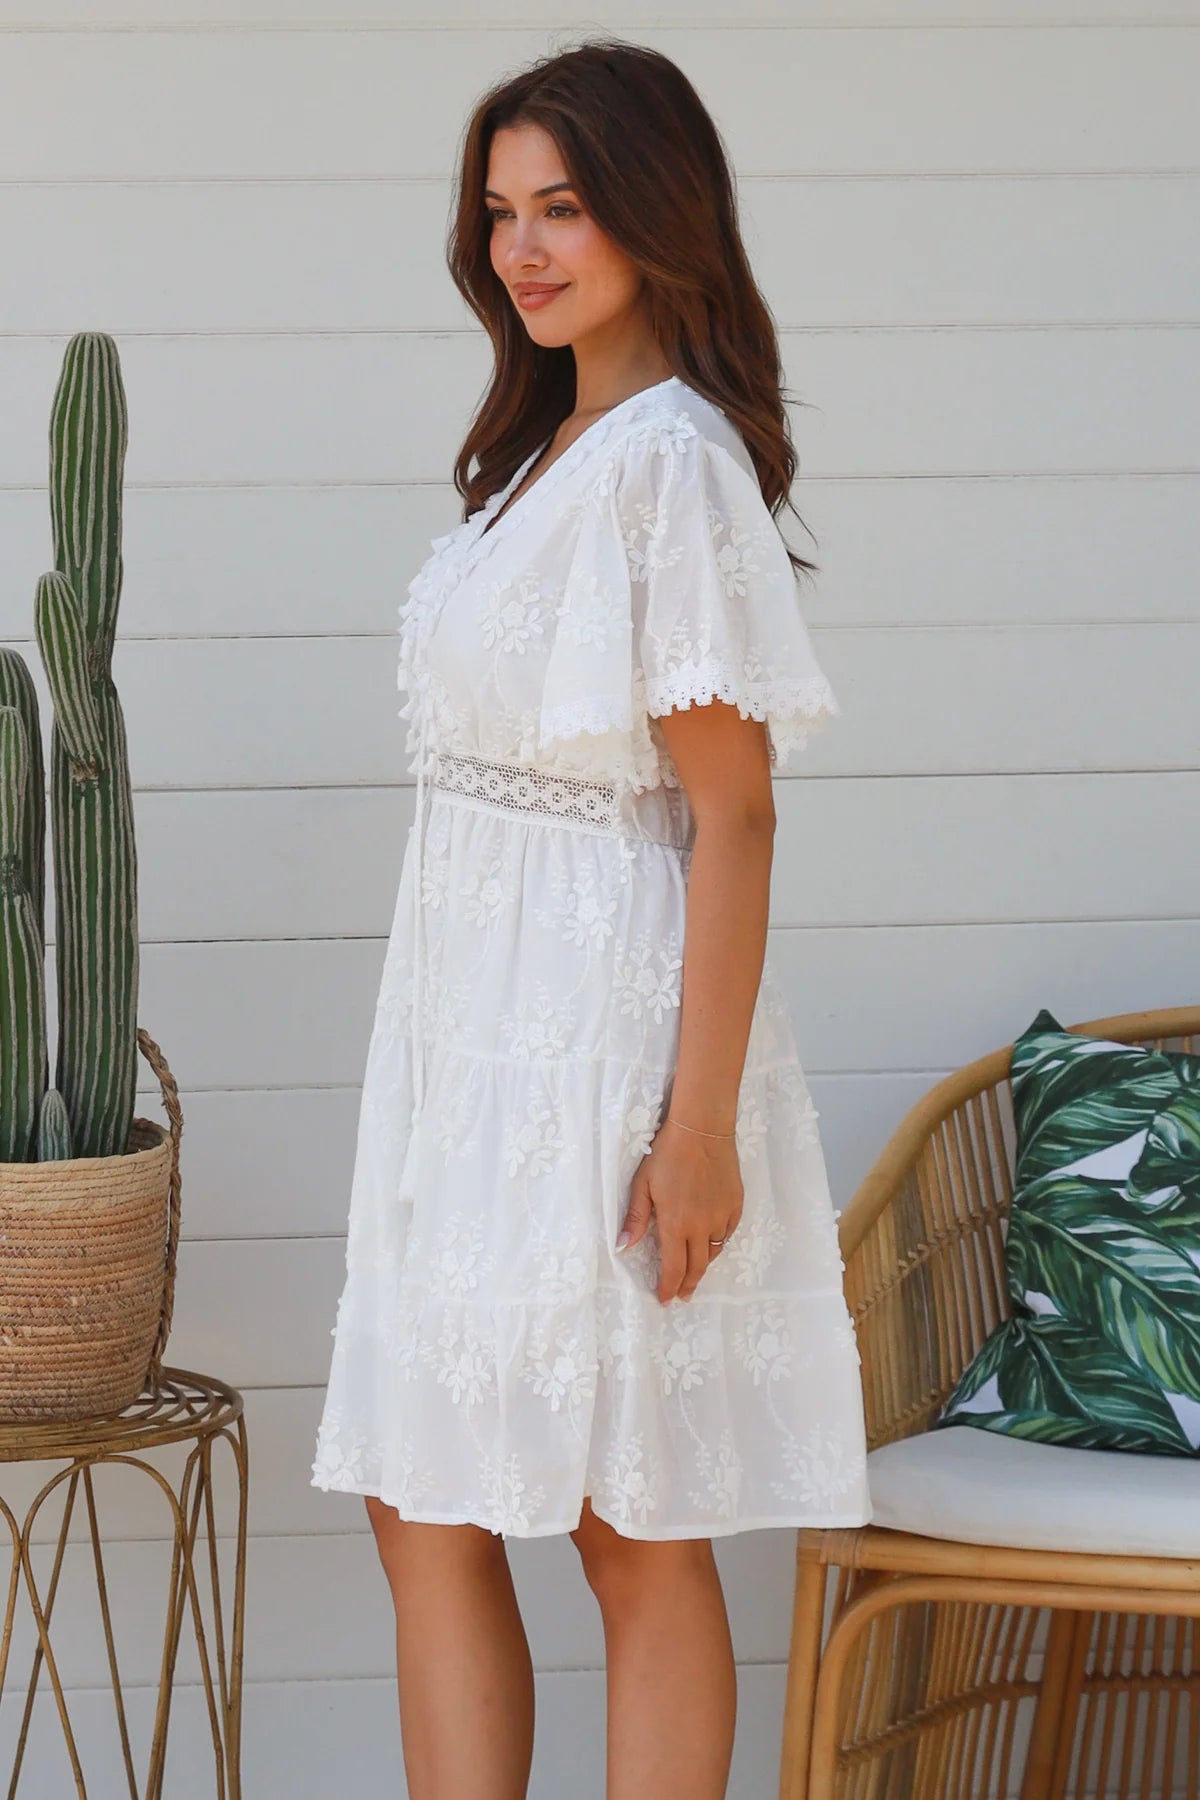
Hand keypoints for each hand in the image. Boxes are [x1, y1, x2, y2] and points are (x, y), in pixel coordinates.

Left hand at [616, 1118, 742, 1304]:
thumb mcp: (642, 1185)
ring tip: (693, 1271)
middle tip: (681, 1295)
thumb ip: (636, 1219)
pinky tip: (711, 1243)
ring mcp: (722, 1216)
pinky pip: (727, 1233)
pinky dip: (718, 1243)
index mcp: (676, 1225)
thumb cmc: (667, 1153)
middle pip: (697, 1268)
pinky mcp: (736, 1205)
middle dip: (687, 1285)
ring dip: (702, 1265)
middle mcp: (701, 1227)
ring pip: (714, 1252)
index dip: (668, 1287)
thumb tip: (623, 1247)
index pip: (673, 1269)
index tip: (664, 1299)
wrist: (702, 1128)